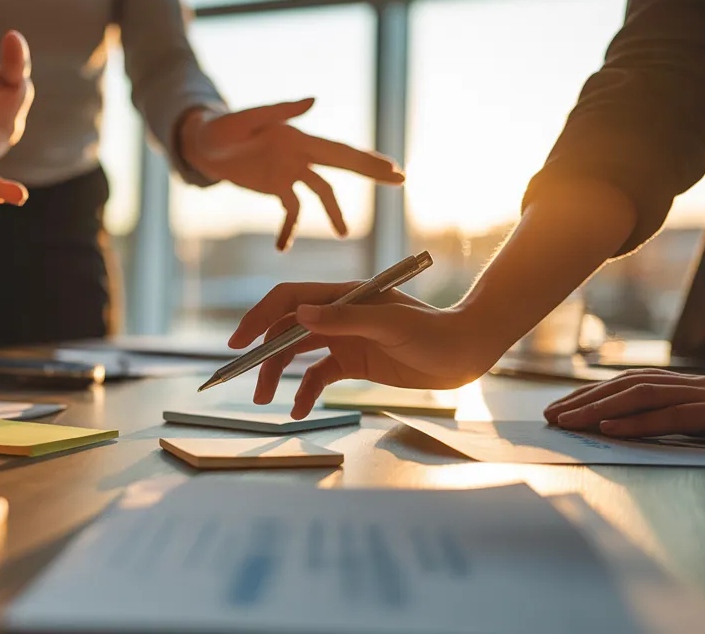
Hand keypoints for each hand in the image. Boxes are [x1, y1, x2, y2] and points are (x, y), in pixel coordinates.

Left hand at [180, 98, 404, 248]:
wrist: (202, 143)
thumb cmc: (221, 128)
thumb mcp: (245, 119)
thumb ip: (278, 111)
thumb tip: (313, 99)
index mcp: (297, 138)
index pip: (338, 150)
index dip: (366, 160)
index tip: (393, 168)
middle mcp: (299, 154)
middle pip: (340, 165)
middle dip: (370, 172)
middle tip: (400, 180)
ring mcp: (289, 171)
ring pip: (320, 191)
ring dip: (333, 211)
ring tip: (343, 233)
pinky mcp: (275, 185)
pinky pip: (290, 209)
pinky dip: (289, 227)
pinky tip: (282, 246)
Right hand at [229, 282, 511, 417]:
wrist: (464, 352)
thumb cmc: (433, 330)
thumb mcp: (390, 324)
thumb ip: (345, 319)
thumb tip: (299, 316)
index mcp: (341, 295)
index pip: (289, 299)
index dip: (259, 317)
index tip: (239, 342)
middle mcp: (336, 314)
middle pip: (286, 329)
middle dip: (264, 354)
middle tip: (249, 381)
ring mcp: (343, 338)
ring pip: (296, 353)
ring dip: (278, 374)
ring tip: (266, 400)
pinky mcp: (352, 361)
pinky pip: (318, 375)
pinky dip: (305, 391)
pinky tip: (298, 410)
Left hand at [544, 370, 704, 438]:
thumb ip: (675, 418)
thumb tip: (627, 426)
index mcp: (687, 387)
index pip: (630, 384)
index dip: (592, 394)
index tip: (560, 407)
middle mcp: (693, 386)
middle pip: (627, 387)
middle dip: (585, 400)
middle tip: (550, 415)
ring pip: (642, 396)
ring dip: (600, 407)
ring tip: (567, 421)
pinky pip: (672, 416)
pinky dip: (637, 421)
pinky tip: (608, 429)